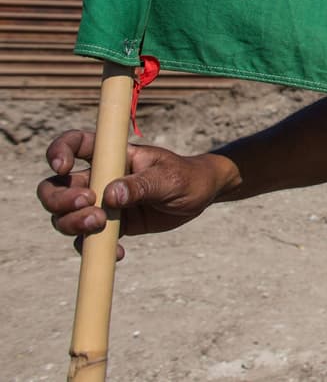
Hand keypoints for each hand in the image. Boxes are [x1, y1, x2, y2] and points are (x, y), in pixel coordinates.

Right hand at [37, 130, 230, 259]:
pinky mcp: (110, 225)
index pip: (75, 144)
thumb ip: (141, 184)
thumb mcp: (169, 177)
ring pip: (65, 215)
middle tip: (88, 202)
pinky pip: (87, 240)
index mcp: (112, 155)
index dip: (59, 151)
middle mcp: (100, 177)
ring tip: (100, 224)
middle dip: (59, 198)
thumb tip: (110, 196)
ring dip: (72, 223)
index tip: (62, 167)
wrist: (201, 195)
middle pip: (56, 186)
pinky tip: (118, 252)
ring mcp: (102, 203)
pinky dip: (93, 248)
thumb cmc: (186, 176)